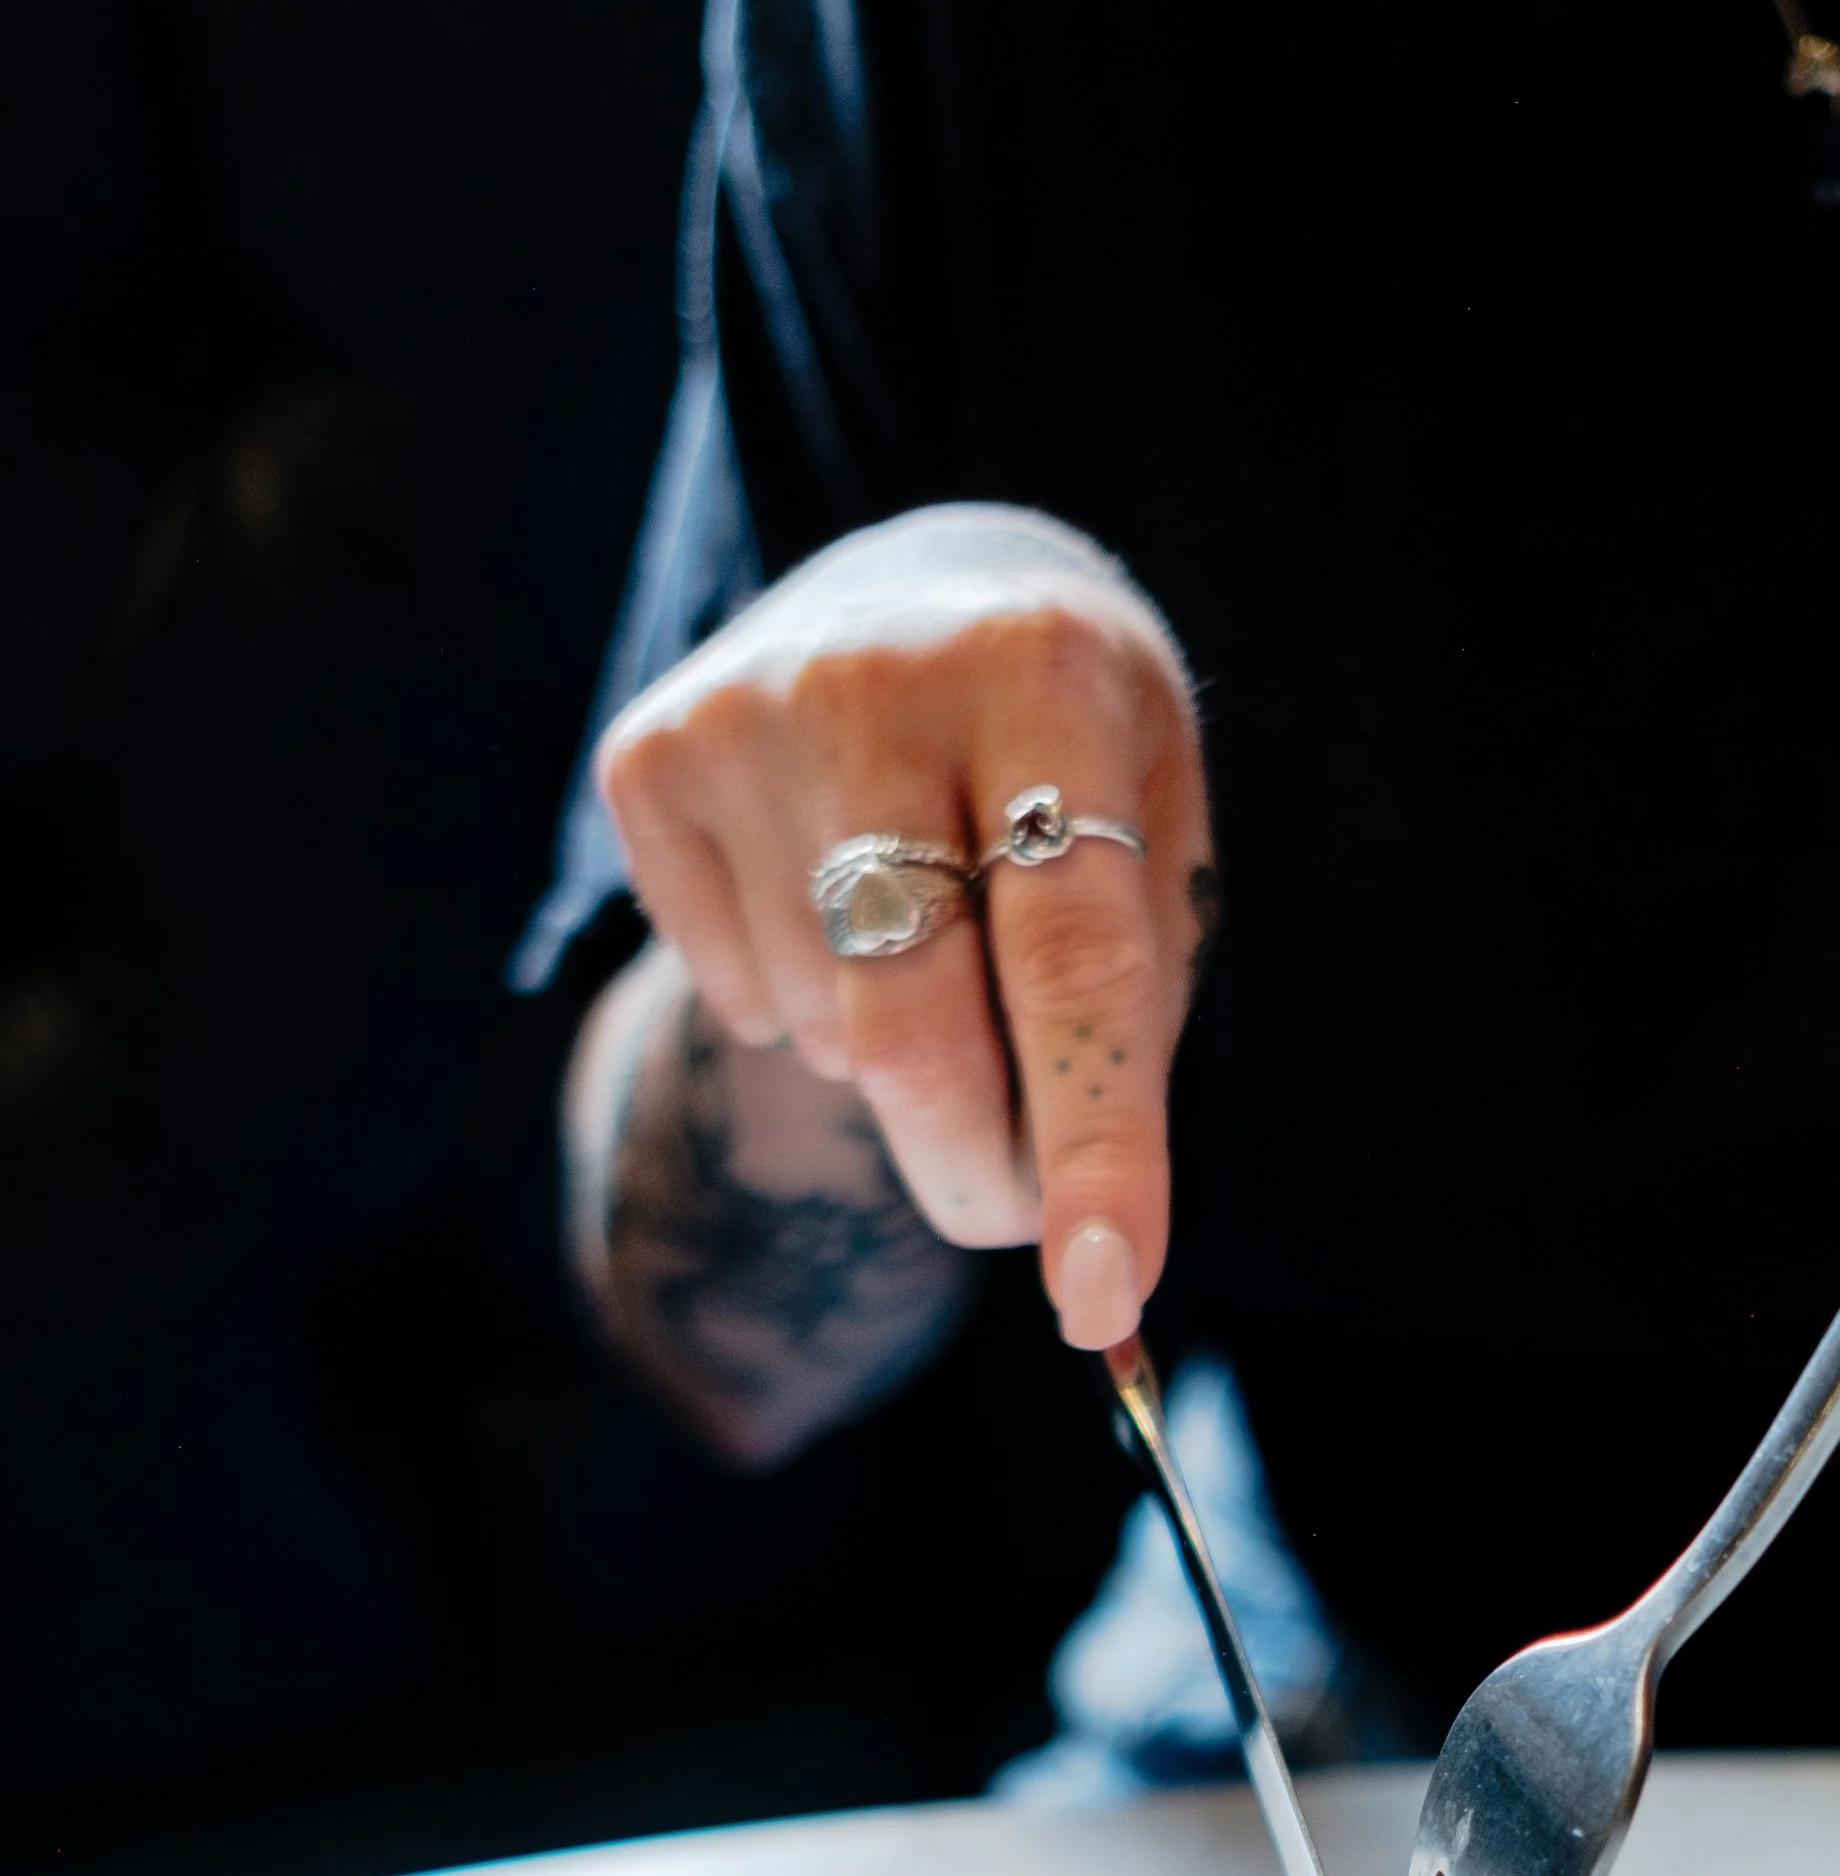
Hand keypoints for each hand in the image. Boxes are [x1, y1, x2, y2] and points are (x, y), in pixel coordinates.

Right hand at [596, 502, 1211, 1348]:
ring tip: (925, 938)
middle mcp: (884, 678)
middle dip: (969, 1167)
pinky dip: (797, 1005)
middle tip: (1008, 1208)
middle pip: (912, 1025)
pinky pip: (735, 996)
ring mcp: (747, 713)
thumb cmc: (1072, 754)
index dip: (1095, 1143)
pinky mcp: (650, 759)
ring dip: (889, 1056)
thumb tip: (1079, 1245)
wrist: (925, 583)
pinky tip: (829, 902)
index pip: (1076, 960)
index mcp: (1050, 676)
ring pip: (825, 1030)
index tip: (1103, 1292)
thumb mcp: (1154, 833)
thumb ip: (1127, 1013)